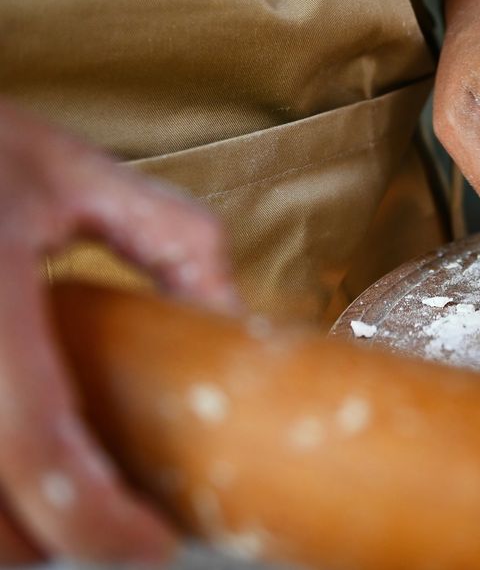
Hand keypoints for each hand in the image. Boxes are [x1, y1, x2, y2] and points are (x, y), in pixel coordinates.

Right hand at [0, 100, 238, 561]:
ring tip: (73, 496)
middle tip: (117, 529)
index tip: (149, 547)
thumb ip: (170, 238)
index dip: (91, 518)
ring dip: (11, 526)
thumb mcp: (81, 173)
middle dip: (50, 540)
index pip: (34, 444)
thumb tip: (232, 316)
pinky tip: (26, 460)